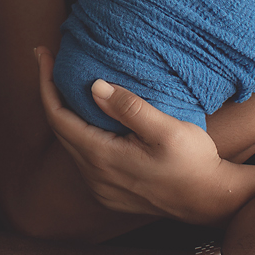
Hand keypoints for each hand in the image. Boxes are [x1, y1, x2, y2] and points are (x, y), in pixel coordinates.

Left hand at [36, 47, 254, 224]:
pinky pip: (83, 156)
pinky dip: (79, 131)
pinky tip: (90, 115)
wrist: (211, 201)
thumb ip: (129, 107)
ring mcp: (100, 187)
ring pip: (70, 143)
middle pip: (59, 128)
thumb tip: (93, 86)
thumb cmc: (194, 162)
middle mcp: (93, 176)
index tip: (43, 53)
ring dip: (66, 112)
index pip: (57, 116)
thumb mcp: (167, 129)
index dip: (46, 83)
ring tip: (67, 82)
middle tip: (51, 60)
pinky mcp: (109, 192)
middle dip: (51, 92)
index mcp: (102, 157)